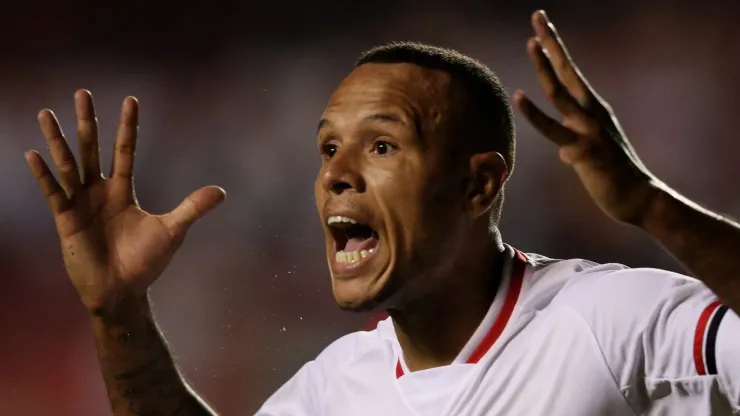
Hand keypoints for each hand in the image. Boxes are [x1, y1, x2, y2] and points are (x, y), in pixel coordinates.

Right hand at [26, 90, 225, 314]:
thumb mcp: (173, 231)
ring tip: (47, 113)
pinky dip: (44, 175)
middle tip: (83, 92)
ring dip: (58, 140)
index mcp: (123, 191)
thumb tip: (222, 191)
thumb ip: (192, 208)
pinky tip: (34, 154)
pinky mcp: (66, 221)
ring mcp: (81, 205)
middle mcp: (99, 192)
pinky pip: (54, 193)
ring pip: (68, 165)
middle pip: (92, 149)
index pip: (125, 151)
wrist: (123, 292)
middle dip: (88, 122)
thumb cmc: (146, 263)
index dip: (128, 127)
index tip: (131, 99)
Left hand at [514, 10, 661, 225]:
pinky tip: (519, 96)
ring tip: (531, 43)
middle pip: (567, 70)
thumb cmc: (613, 177)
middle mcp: (592, 112)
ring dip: (545, 66)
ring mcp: (588, 128)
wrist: (638, 199)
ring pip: (560, 92)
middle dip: (551, 42)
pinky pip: (553, 129)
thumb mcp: (591, 156)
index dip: (555, 49)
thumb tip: (564, 155)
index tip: (541, 26)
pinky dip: (534, 113)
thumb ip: (575, 148)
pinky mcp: (583, 149)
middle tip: (537, 16)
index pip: (570, 73)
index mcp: (593, 109)